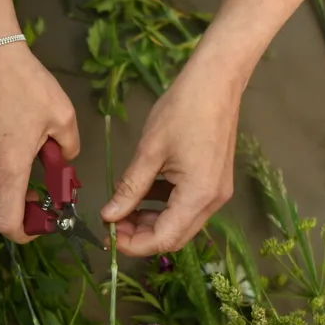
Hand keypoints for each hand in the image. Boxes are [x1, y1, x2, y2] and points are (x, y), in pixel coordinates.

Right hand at [0, 43, 79, 240]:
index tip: (40, 222)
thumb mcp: (62, 114)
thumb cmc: (25, 83)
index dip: (24, 233)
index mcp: (9, 168)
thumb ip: (69, 147)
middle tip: (30, 204)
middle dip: (10, 222)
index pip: (7, 223)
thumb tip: (65, 160)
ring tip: (11, 190)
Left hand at [102, 56, 239, 255]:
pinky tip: (142, 192)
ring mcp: (216, 191)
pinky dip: (163, 205)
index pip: (164, 239)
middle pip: (174, 235)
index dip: (134, 244)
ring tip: (122, 206)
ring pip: (180, 222)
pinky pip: (186, 204)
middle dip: (141, 234)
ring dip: (151, 220)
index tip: (108, 234)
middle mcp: (213, 201)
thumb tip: (109, 215)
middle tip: (111, 222)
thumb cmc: (182, 110)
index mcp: (198, 196)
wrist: (216, 81)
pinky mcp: (214, 181)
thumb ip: (130, 188)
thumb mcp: (149, 151)